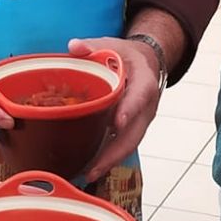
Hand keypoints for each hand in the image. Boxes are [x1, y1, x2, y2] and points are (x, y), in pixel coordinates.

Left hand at [70, 36, 162, 180]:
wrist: (144, 62)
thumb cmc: (125, 56)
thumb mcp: (111, 45)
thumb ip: (92, 46)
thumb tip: (74, 47)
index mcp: (144, 82)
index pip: (140, 97)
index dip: (129, 110)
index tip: (117, 124)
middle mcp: (147, 106)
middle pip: (134, 133)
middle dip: (115, 153)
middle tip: (94, 168)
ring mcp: (141, 121)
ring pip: (129, 145)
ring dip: (111, 161)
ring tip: (89, 175)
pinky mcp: (132, 129)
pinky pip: (123, 146)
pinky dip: (109, 158)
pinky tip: (90, 169)